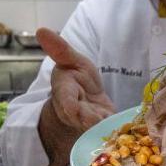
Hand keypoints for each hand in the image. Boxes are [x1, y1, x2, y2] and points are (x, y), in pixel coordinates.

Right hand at [33, 28, 114, 165]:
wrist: (86, 102)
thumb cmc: (79, 79)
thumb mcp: (71, 61)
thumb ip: (60, 49)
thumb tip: (41, 30)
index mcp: (64, 91)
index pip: (65, 98)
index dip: (69, 105)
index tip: (73, 109)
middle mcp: (73, 111)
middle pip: (81, 118)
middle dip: (90, 119)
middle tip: (98, 120)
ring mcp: (87, 125)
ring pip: (94, 129)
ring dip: (103, 128)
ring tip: (110, 125)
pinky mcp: (102, 133)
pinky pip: (108, 135)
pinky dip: (116, 135)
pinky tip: (123, 134)